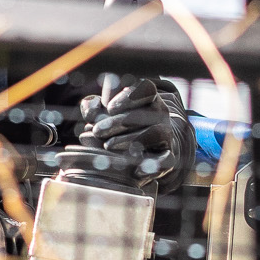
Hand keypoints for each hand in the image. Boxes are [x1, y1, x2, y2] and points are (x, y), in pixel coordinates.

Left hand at [74, 78, 194, 191]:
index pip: (147, 88)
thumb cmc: (115, 124)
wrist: (139, 148)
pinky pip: (167, 159)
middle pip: (148, 112)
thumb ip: (93, 107)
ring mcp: (166, 133)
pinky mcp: (169, 155)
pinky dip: (153, 165)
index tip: (109, 108)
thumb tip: (90, 113)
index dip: (129, 97)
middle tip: (97, 131)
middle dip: (119, 122)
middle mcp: (160, 113)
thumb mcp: (101, 112)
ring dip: (131, 139)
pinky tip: (136, 171)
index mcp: (147, 97)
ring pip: (156, 132)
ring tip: (108, 146)